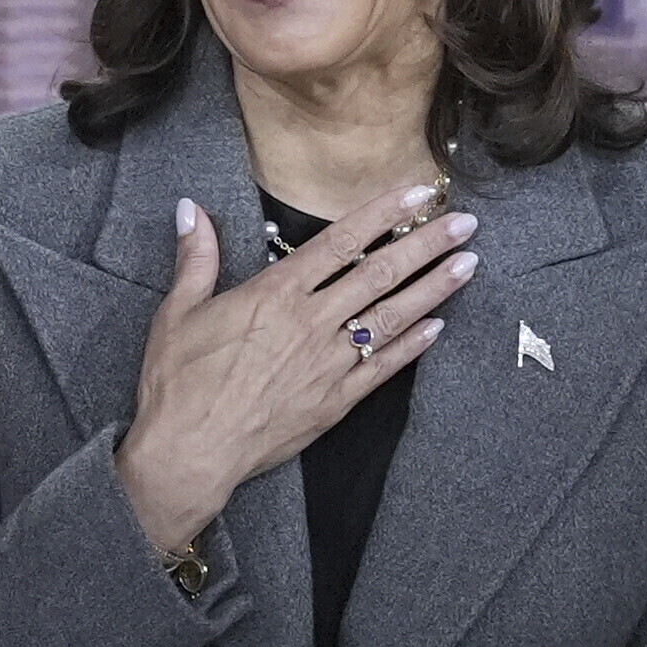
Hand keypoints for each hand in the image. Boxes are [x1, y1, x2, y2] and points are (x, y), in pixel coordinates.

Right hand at [116, 188, 473, 558]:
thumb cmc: (178, 384)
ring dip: (434, 289)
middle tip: (466, 224)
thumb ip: (197, 258)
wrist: (189, 453)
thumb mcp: (178, 312)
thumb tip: (189, 209)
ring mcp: (327, 364)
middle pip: (380, 274)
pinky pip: (382, 369)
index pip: (342, 241)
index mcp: (275, 294)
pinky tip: (438, 328)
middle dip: (427, 244)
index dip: (385, 213)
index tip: (420, 193)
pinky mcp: (333, 402)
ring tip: (468, 265)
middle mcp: (310, 323)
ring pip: (391, 317)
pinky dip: (412, 346)